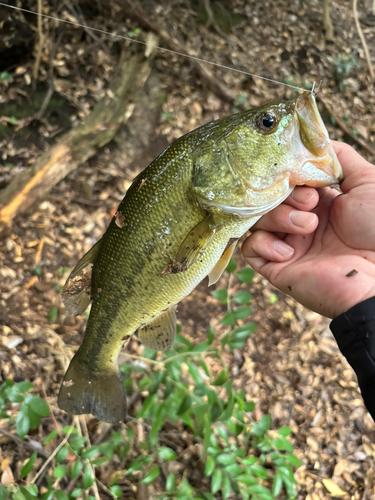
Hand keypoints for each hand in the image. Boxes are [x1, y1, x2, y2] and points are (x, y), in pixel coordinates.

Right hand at [241, 141, 374, 318]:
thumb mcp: (368, 181)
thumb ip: (340, 158)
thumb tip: (315, 140)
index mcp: (320, 203)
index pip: (286, 181)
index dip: (289, 176)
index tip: (303, 176)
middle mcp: (300, 221)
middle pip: (268, 198)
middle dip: (286, 197)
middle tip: (311, 203)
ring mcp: (288, 244)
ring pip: (257, 220)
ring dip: (279, 219)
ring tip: (308, 228)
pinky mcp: (277, 267)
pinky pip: (250, 249)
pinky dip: (265, 244)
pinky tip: (290, 252)